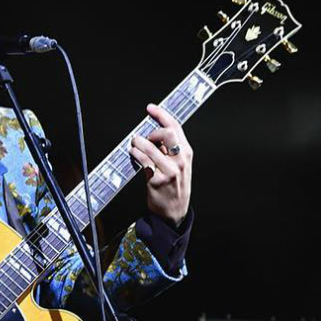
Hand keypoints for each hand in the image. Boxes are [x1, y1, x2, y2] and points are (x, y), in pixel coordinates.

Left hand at [129, 103, 192, 226]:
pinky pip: (143, 161)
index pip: (175, 127)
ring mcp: (169, 171)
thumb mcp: (180, 165)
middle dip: (151, 132)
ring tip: (134, 144)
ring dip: (138, 142)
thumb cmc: (175, 187)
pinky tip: (133, 154)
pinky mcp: (156, 180)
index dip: (161, 114)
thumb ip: (171, 149)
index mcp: (186, 153)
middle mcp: (180, 160)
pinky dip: (135, 154)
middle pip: (166, 133)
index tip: (150, 108)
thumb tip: (155, 133)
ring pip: (150, 147)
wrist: (175, 212)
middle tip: (144, 137)